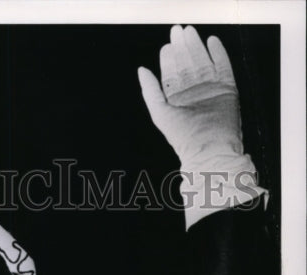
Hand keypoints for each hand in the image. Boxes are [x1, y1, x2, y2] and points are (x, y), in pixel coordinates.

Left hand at [138, 25, 241, 167]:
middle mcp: (194, 95)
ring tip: (190, 32)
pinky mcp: (227, 90)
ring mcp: (210, 91)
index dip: (168, 60)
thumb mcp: (159, 112)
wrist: (209, 149)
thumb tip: (141, 70)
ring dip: (196, 47)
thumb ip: (150, 91)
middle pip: (187, 65)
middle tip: (177, 31)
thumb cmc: (183, 137)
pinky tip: (212, 41)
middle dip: (182, 48)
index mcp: (177, 101)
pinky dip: (219, 53)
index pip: (172, 76)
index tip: (166, 45)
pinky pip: (223, 67)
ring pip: (203, 62)